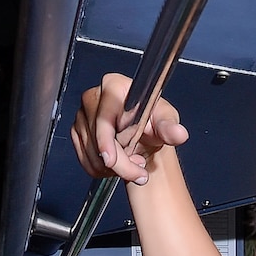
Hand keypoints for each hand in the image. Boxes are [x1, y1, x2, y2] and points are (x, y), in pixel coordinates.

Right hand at [70, 73, 186, 185]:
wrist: (143, 132)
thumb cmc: (152, 119)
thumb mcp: (165, 120)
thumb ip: (170, 128)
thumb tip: (179, 134)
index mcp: (113, 86)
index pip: (103, 120)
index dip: (106, 143)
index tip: (111, 161)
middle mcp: (92, 98)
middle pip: (97, 140)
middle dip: (118, 161)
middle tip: (139, 165)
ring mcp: (81, 116)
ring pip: (91, 154)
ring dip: (112, 168)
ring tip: (131, 162)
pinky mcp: (76, 132)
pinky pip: (85, 160)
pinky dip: (101, 169)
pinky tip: (116, 163)